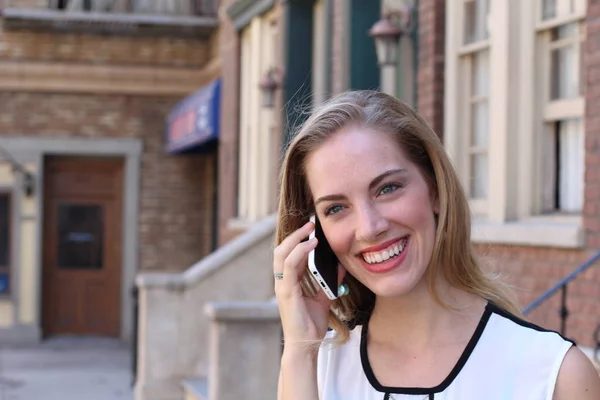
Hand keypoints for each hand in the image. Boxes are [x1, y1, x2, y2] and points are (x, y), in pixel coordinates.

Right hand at [273, 221, 342, 345]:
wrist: (306, 343)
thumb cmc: (311, 323)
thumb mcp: (324, 297)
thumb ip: (330, 282)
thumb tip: (341, 267)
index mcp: (288, 281)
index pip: (289, 254)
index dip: (298, 239)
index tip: (311, 228)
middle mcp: (282, 281)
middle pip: (281, 249)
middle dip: (295, 234)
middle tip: (310, 224)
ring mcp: (281, 286)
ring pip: (281, 253)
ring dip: (296, 239)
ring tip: (310, 231)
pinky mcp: (286, 291)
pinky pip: (289, 266)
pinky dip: (299, 252)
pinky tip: (311, 246)